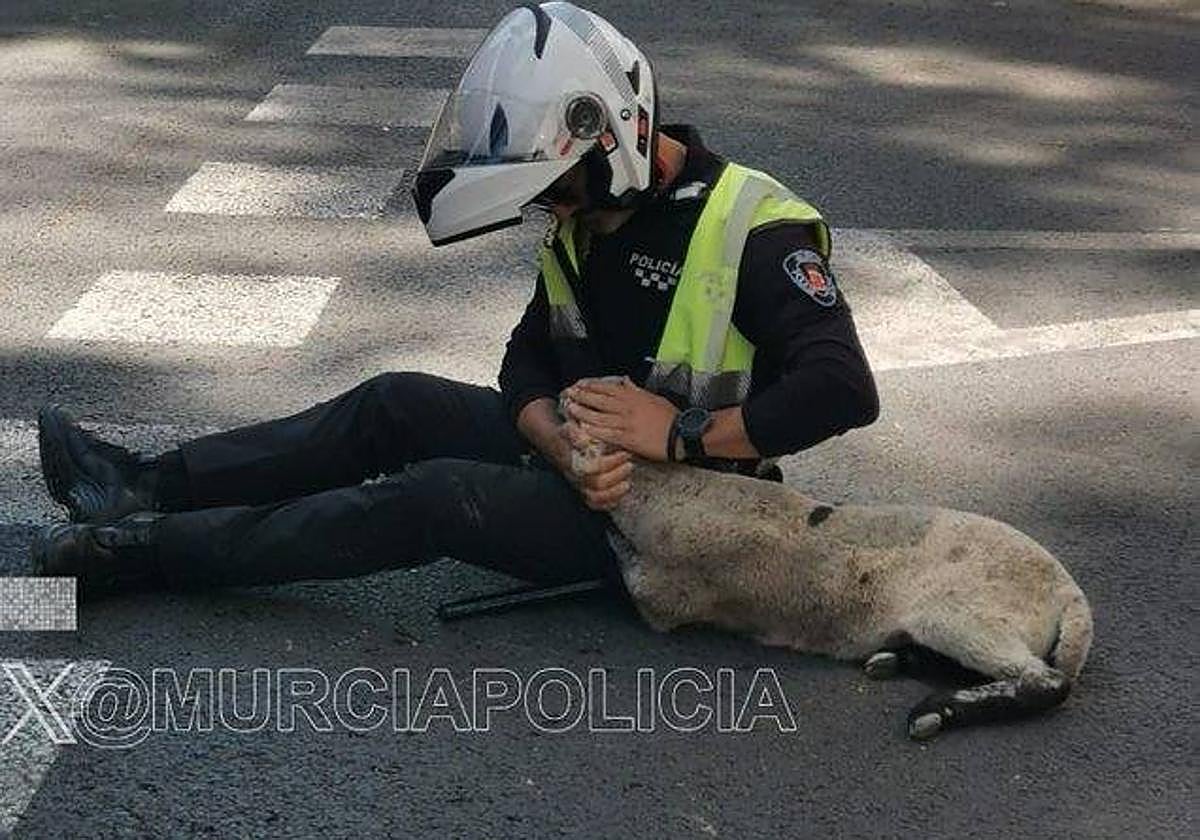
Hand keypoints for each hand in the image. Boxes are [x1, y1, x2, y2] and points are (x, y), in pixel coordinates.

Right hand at [552, 417, 634, 510]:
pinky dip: (609, 503)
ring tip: (627, 483)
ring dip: (615, 492)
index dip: (611, 463)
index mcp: (572, 461)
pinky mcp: (585, 493)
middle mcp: (576, 477)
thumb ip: (575, 433)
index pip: (591, 468)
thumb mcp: (570, 428)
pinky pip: (595, 505)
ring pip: (596, 498)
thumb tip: (583, 441)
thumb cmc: (570, 436)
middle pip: (597, 484)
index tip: (625, 453)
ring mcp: (580, 487)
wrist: (560, 445)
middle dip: (617, 476)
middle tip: (630, 465)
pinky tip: (620, 495)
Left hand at [562, 376, 678, 461]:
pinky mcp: (629, 439)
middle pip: (600, 400)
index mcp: (634, 396)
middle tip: (568, 394)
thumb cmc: (670, 416)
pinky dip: (595, 430)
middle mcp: (628, 407)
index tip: (579, 384)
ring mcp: (627, 423)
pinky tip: (583, 428)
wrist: (682, 433)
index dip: (591, 386)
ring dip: (584, 412)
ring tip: (570, 409)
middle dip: (583, 396)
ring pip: (600, 416)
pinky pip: (608, 434)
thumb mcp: (653, 397)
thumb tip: (625, 380)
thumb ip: (636, 390)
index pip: (607, 388)